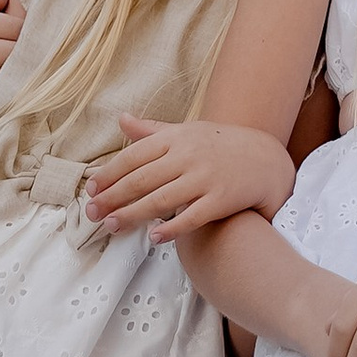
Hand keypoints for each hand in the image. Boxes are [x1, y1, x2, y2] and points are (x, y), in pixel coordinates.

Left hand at [83, 112, 293, 238]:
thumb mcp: (187, 131)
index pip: (135, 155)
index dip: (111, 173)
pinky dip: (171, 228)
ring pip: (161, 199)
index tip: (91, 189)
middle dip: (113, 197)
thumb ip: (152, 130)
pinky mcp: (221, 199)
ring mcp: (205, 177)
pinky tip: (153, 237)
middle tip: (91, 213)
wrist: (265, 160)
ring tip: (112, 226)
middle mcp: (189, 155)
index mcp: (177, 137)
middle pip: (142, 179)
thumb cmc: (220, 146)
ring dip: (132, 214)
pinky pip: (191, 217)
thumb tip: (121, 119)